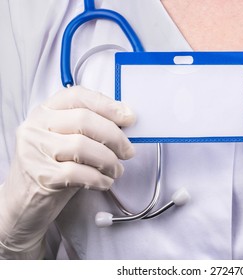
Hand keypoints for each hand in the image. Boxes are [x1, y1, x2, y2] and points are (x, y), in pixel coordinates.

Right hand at [0, 86, 134, 258]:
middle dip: (114, 136)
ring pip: (82, 146)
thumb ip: (92, 127)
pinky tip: (105, 181)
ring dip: (109, 160)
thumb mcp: (69, 140)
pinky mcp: (41, 175)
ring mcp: (35, 151)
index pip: (78, 96)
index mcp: (45, 111)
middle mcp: (36, 126)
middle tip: (128, 151)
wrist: (25, 200)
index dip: (107, 105)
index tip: (129, 117)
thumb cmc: (55, 166)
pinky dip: (99, 178)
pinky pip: (79, 173)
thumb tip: (127, 119)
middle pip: (84, 120)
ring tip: (116, 170)